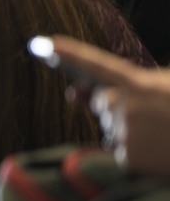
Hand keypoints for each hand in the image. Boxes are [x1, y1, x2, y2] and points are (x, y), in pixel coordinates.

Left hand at [50, 35, 169, 174]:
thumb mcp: (165, 86)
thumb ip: (123, 87)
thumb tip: (75, 95)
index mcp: (140, 83)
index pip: (97, 64)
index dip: (70, 53)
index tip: (43, 43)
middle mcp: (126, 105)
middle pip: (103, 104)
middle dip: (120, 109)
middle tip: (155, 116)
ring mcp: (125, 131)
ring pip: (112, 131)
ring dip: (131, 133)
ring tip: (164, 135)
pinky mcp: (127, 157)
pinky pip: (120, 155)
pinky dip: (136, 156)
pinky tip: (160, 152)